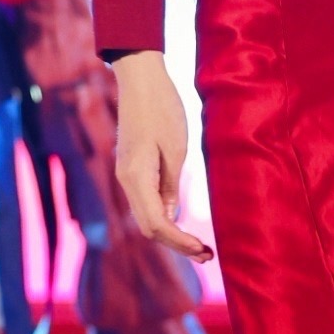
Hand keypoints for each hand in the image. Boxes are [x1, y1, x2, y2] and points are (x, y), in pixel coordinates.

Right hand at [109, 53, 212, 262]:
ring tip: (199, 245)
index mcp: (136, 177)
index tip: (203, 249)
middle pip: (148, 228)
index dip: (180, 242)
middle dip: (176, 244)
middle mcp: (127, 181)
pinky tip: (182, 223)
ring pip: (146, 217)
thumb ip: (171, 185)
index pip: (156, 225)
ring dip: (171, 234)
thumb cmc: (162, 108)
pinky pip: (146, 202)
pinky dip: (165, 218)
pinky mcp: (133, 169)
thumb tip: (171, 214)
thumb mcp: (176, 149)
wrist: (140, 79)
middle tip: (207, 255)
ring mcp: (127, 175)